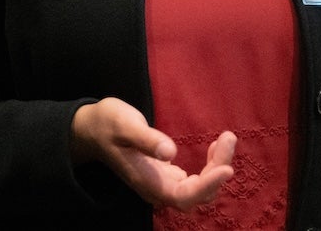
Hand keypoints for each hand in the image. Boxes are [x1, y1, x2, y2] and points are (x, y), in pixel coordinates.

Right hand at [71, 98, 234, 211]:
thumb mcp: (125, 124)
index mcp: (148, 182)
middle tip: (228, 138)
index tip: (226, 168)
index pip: (184, 196)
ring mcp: (163, 184)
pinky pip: (196, 181)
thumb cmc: (107, 124)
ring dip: (216, 167)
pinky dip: (210, 167)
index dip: (207, 186)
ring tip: (226, 139)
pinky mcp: (167, 176)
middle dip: (217, 169)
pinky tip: (215, 146)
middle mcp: (158, 189)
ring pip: (199, 189)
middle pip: (197, 194)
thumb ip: (146, 139)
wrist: (92, 129)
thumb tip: (170, 152)